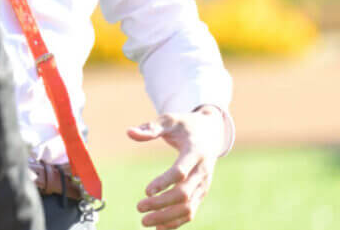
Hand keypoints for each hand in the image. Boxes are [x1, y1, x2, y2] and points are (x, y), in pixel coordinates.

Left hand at [127, 107, 228, 227]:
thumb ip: (151, 128)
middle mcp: (202, 171)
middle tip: (139, 208)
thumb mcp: (169, 121)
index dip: (164, 182)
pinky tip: (159, 227)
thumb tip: (129, 132)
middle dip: (161, 204)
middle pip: (184, 193)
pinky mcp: (201, 192)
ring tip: (145, 221)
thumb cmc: (185, 126)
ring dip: (167, 217)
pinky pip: (191, 211)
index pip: (181, 172)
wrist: (211, 133)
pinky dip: (176, 221)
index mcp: (195, 152)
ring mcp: (204, 184)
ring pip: (189, 207)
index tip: (146, 191)